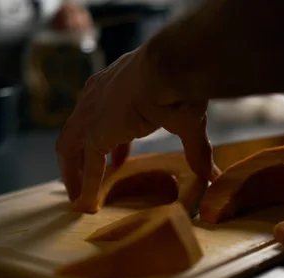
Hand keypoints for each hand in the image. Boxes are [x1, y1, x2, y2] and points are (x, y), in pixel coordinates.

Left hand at [55, 45, 219, 212]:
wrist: (169, 68)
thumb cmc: (180, 83)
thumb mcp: (188, 121)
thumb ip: (197, 150)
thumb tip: (213, 176)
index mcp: (115, 85)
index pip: (104, 114)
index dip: (110, 140)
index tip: (117, 159)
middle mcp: (96, 97)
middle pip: (77, 132)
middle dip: (79, 157)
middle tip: (84, 178)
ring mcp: (91, 114)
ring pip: (71, 148)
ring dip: (73, 173)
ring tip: (77, 197)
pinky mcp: (94, 133)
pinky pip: (87, 166)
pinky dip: (86, 185)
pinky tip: (88, 203)